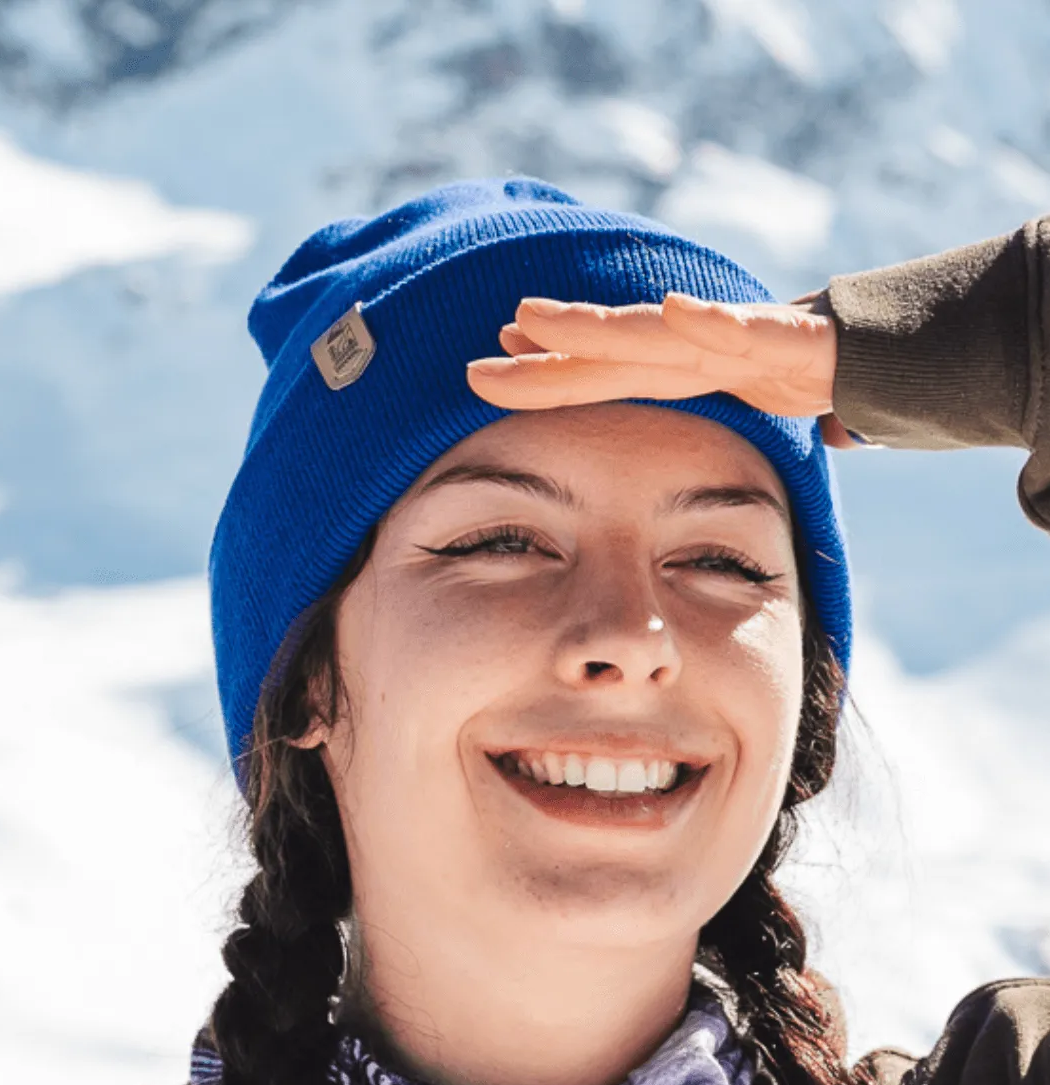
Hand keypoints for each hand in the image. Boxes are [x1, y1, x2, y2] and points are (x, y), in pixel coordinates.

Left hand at [466, 293, 856, 448]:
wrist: (889, 350)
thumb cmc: (805, 380)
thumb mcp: (737, 418)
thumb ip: (699, 440)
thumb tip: (652, 489)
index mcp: (682, 373)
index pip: (602, 375)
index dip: (546, 375)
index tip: (483, 372)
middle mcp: (701, 350)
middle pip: (612, 353)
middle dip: (547, 350)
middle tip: (480, 356)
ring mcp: (743, 340)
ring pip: (659, 334)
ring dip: (597, 327)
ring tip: (538, 318)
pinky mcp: (795, 341)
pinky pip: (751, 332)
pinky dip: (715, 321)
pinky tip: (679, 310)